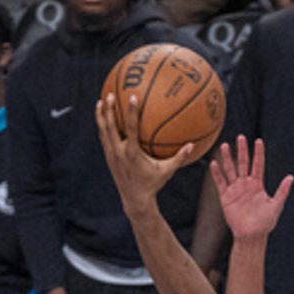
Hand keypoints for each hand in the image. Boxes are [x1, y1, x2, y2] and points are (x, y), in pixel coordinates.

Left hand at [95, 92, 193, 210]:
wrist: (134, 199)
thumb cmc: (153, 184)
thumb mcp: (167, 171)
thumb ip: (179, 157)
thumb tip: (193, 145)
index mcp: (132, 153)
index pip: (131, 128)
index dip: (132, 112)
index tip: (133, 97)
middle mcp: (119, 152)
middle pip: (110, 127)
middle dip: (109, 110)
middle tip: (110, 94)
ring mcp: (112, 155)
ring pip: (103, 131)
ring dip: (101, 116)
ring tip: (101, 101)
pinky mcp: (109, 157)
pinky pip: (104, 137)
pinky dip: (102, 126)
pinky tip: (104, 117)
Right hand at [211, 136, 292, 242]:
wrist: (251, 235)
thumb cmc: (265, 222)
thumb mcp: (276, 205)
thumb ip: (282, 191)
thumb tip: (291, 177)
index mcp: (258, 185)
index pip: (258, 165)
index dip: (258, 153)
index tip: (258, 140)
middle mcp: (246, 185)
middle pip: (243, 164)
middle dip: (242, 151)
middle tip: (240, 137)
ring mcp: (235, 190)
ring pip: (230, 170)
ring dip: (228, 158)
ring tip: (225, 146)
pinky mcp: (226, 197)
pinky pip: (220, 183)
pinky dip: (217, 174)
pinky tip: (214, 164)